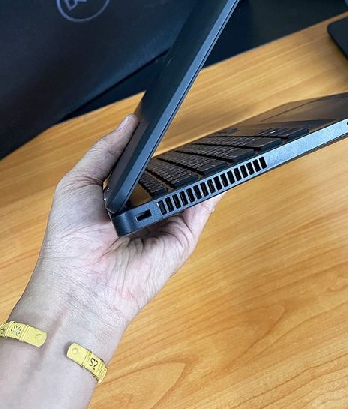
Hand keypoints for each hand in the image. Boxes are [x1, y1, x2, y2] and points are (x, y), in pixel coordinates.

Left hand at [28, 115, 222, 330]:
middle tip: (189, 131)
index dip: (154, 148)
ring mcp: (167, 225)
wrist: (80, 286)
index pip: (145, 168)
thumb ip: (105, 150)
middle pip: (170, 178)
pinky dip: (211, 189)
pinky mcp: (183, 238)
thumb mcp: (78, 183)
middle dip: (180, 158)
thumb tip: (130, 122)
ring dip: (199, 171)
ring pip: (190, 191)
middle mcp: (146, 211)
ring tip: (207, 145)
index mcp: (121, 199)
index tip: (164, 122)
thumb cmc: (70, 241)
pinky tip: (216, 169)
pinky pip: (201, 209)